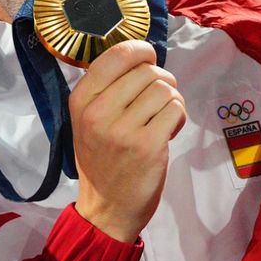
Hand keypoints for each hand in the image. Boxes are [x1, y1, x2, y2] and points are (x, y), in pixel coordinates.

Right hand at [69, 40, 185, 242]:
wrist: (107, 210)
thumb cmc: (102, 160)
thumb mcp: (88, 121)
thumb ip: (107, 89)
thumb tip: (142, 55)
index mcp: (81, 100)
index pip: (116, 54)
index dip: (141, 50)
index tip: (149, 59)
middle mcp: (98, 112)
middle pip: (147, 71)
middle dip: (162, 80)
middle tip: (158, 101)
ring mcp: (122, 130)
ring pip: (165, 89)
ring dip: (172, 100)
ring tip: (162, 119)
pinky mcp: (147, 146)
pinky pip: (176, 109)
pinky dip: (179, 117)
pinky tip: (169, 131)